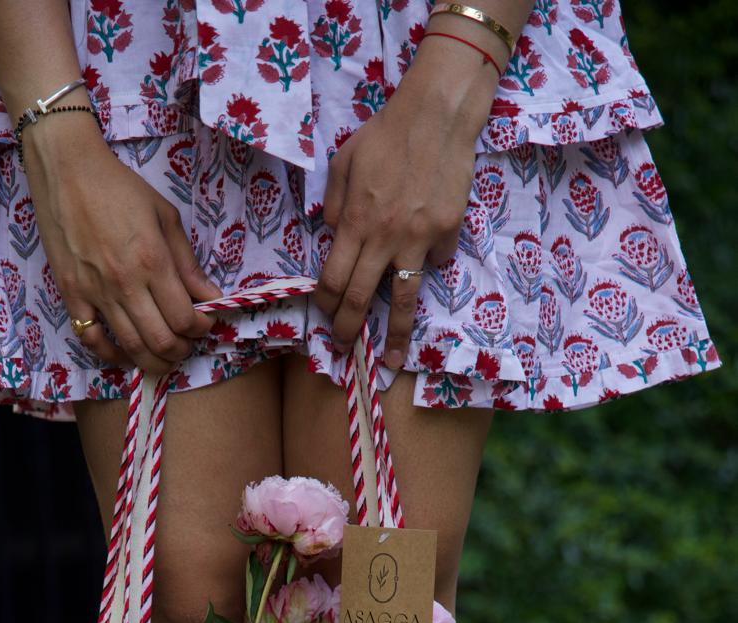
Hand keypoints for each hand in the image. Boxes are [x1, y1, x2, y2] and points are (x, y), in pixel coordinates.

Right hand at [22, 117, 220, 375]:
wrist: (67, 171)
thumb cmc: (120, 188)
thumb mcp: (165, 217)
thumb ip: (188, 263)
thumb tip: (210, 296)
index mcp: (152, 261)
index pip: (185, 318)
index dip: (201, 328)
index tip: (204, 322)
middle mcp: (125, 283)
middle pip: (162, 341)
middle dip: (182, 350)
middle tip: (187, 342)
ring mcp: (96, 293)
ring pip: (131, 348)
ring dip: (155, 360)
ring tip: (165, 353)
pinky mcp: (72, 295)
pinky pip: (92, 339)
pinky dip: (114, 355)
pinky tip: (128, 354)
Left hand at [313, 53, 494, 363]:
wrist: (438, 113)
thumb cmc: (386, 132)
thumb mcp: (344, 161)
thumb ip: (335, 203)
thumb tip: (333, 234)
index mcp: (355, 221)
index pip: (333, 279)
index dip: (326, 305)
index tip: (326, 317)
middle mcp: (384, 237)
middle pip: (360, 298)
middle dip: (348, 330)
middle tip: (345, 348)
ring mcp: (418, 238)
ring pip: (402, 300)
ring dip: (394, 335)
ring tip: (390, 360)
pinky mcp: (447, 232)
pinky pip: (434, 261)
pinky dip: (429, 262)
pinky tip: (428, 251)